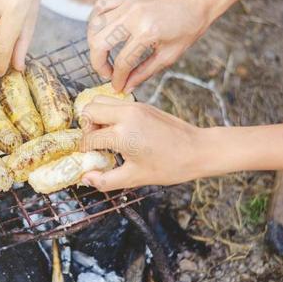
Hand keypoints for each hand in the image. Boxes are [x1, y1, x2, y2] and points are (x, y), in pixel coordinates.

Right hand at [79, 96, 203, 190]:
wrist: (198, 150)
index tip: (87, 158)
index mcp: (122, 135)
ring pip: (100, 101)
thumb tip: (86, 178)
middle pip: (89, 110)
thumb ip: (106, 180)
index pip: (89, 138)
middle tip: (94, 143)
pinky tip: (118, 130)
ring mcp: (134, 107)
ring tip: (104, 135)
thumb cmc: (169, 166)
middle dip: (86, 127)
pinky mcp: (141, 104)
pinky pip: (115, 102)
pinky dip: (109, 113)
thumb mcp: (135, 178)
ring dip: (96, 116)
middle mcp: (126, 115)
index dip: (84, 150)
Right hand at [88, 0, 212, 92]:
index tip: (117, 87)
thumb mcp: (169, 55)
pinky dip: (95, 22)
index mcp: (147, 32)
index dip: (117, 79)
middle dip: (98, 64)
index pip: (122, 62)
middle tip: (107, 74)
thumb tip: (126, 87)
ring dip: (94, 45)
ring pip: (94, 26)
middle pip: (99, 44)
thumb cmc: (189, 27)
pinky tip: (101, 34)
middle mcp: (133, 16)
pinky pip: (99, 7)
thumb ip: (144, 72)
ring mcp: (127, 4)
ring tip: (103, 56)